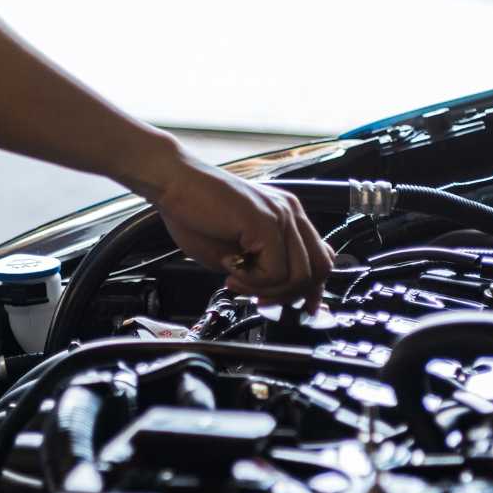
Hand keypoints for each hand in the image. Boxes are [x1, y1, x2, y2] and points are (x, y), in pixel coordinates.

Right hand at [148, 157, 332, 309]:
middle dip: (290, 295)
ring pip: (300, 275)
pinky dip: (253, 282)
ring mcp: (281, 215)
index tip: (303, 308)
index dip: (314, 289)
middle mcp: (290, 213)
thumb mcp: (234, 250)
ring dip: (267, 290)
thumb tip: (275, 290)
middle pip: (319, 269)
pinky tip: (230, 272)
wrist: (173, 184)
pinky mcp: (266, 222)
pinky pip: (276, 272)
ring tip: (238, 282)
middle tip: (260, 300)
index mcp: (286, 216)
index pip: (320, 257)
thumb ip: (259, 266)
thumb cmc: (195, 214)